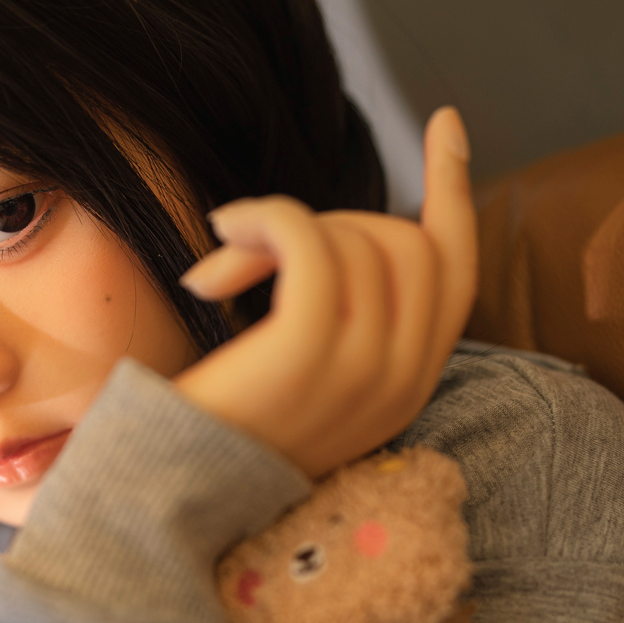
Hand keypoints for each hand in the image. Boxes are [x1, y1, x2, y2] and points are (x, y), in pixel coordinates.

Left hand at [175, 107, 476, 477]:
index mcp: (406, 387)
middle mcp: (401, 383)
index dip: (454, 192)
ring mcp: (363, 372)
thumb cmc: (218, 428)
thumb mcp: (302, 373)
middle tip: (259, 251)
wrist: (166, 500)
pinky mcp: (310, 354)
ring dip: (279, 228)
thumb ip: (342, 316)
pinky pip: (309, 241)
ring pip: (356, 238)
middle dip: (334, 221)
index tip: (445, 122)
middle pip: (406, 242)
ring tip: (220, 269)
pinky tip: (216, 244)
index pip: (457, 273)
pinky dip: (264, 220)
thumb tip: (334, 230)